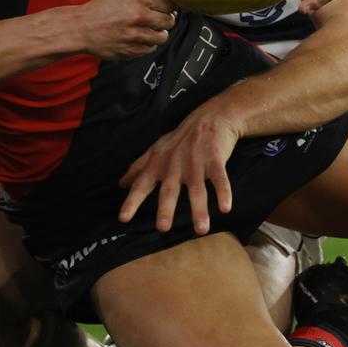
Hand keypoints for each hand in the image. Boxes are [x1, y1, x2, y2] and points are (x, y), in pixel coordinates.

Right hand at [78, 0, 176, 59]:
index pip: (168, 2)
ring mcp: (136, 35)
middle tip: (161, 20)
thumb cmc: (100, 10)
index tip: (169, 8)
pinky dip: (147, 44)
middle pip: (169, 20)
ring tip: (150, 31)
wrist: (81, 28)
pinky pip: (150, 49)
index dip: (171, 6)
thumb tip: (168, 5)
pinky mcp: (132, 50)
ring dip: (159, 34)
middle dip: (167, 20)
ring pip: (162, 37)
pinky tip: (139, 39)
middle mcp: (139, 16)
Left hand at [118, 102, 240, 234]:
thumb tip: (121, 184)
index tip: (123, 218)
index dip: (132, 200)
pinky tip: (225, 208)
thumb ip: (139, 167)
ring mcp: (195, 161)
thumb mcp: (156, 149)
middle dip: (165, 208)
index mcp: (158, 162)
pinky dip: (223, 192)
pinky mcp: (215, 158)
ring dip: (199, 208)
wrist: (210, 117)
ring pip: (196, 187)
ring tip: (201, 229)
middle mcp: (175, 163)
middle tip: (162, 228)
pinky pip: (219, 177)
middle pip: (169, 188)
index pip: (142, 183)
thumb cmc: (180, 138)